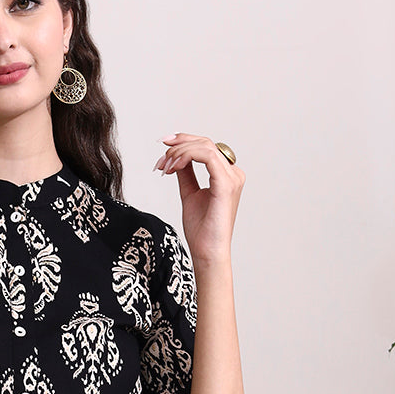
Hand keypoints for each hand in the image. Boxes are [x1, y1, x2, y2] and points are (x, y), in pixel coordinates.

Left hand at [154, 133, 244, 266]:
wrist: (206, 252)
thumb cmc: (201, 230)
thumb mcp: (189, 193)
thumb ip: (185, 173)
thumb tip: (176, 156)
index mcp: (227, 175)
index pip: (206, 147)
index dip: (184, 141)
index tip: (164, 145)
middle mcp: (233, 174)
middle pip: (205, 143)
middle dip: (178, 145)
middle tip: (161, 157)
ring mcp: (232, 178)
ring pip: (205, 147)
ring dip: (180, 152)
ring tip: (165, 166)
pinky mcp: (226, 184)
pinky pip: (207, 157)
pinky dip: (187, 156)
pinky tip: (174, 166)